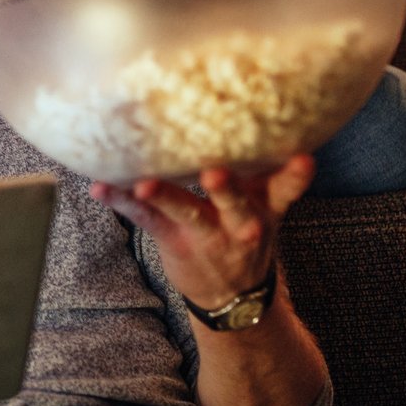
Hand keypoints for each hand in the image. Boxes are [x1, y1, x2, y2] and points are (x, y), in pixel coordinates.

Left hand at [91, 154, 313, 312]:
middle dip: (227, 188)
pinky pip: (146, 219)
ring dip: (166, 196)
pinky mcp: (174, 240)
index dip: (296, 175)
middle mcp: (240, 221)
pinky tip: (101, 188)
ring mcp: (207, 234)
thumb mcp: (266, 207)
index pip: (287, 188)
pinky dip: (122, 202)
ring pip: (187, 212)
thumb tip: (258, 109)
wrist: (233, 297)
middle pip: (236, 201)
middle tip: (215, 173)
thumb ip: (264, 170)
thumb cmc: (244, 232)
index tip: (304, 158)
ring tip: (145, 183)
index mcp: (265, 205)